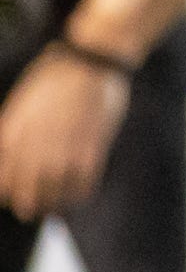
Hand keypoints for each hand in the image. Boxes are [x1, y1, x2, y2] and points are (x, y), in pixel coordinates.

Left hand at [0, 48, 129, 217]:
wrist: (88, 61)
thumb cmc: (53, 78)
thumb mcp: (20, 103)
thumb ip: (11, 131)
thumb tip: (6, 154)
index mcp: (13, 133)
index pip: (3, 178)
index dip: (6, 192)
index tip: (11, 196)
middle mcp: (35, 145)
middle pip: (26, 190)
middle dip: (27, 204)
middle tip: (31, 210)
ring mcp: (63, 147)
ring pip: (54, 193)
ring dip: (53, 205)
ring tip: (54, 209)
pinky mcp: (91, 148)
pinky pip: (83, 184)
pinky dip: (79, 195)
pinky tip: (78, 195)